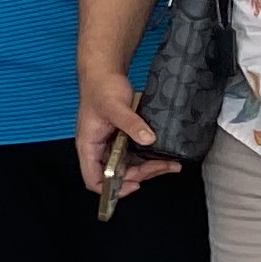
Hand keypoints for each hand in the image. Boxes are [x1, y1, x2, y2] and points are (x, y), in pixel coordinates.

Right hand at [77, 74, 177, 195]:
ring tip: (171, 164)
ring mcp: (111, 144)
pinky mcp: (122, 138)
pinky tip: (164, 155)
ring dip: (149, 168)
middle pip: (117, 175)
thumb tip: (148, 139)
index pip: (94, 178)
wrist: (105, 73)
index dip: (112, 188)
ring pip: (129, 166)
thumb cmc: (101, 88)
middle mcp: (99, 149)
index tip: (134, 184)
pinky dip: (150, 157)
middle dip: (140, 175)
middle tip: (162, 167)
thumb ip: (131, 124)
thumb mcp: (115, 106)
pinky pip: (135, 155)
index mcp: (89, 146)